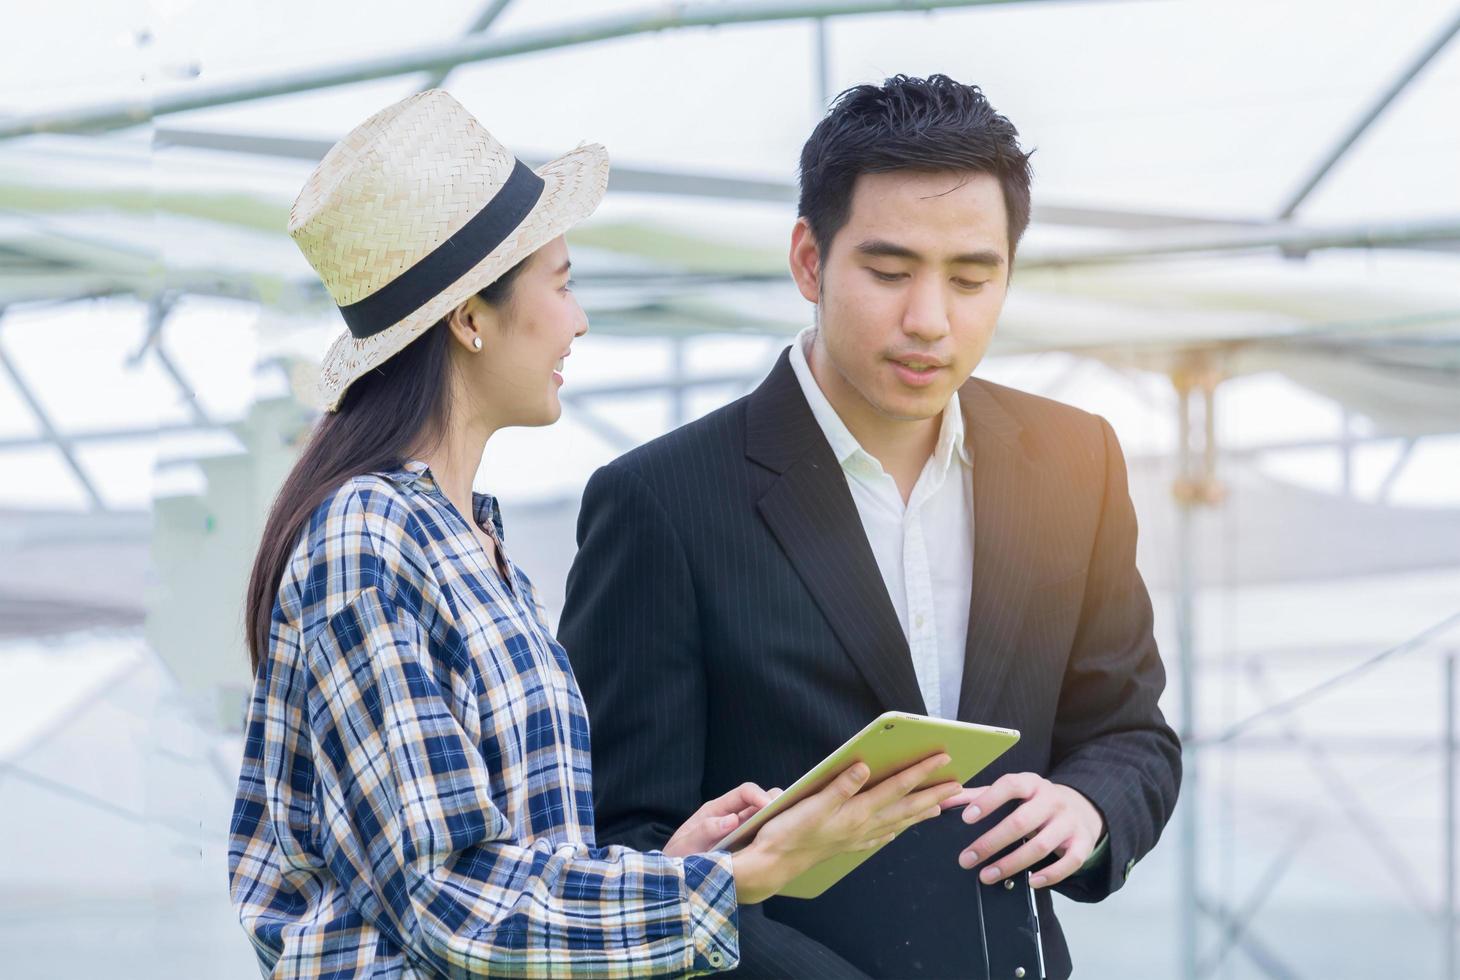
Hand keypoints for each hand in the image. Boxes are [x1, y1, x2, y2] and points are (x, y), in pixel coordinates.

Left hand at [664, 782, 778, 856]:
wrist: (675, 878)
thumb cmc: (677, 858)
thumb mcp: (685, 846)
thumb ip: (705, 831)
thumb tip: (732, 820)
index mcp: (717, 810)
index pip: (744, 793)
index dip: (759, 796)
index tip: (771, 807)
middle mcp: (731, 817)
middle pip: (759, 803)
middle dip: (776, 806)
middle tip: (789, 818)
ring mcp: (739, 832)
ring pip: (764, 820)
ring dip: (776, 822)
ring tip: (789, 832)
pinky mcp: (745, 848)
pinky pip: (762, 839)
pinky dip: (772, 839)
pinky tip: (780, 848)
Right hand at [732, 753, 961, 904]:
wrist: (774, 863)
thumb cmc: (790, 832)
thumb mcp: (812, 804)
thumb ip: (840, 785)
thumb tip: (863, 766)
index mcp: (857, 812)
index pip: (896, 787)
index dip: (920, 771)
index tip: (941, 759)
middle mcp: (863, 826)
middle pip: (906, 807)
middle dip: (933, 794)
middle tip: (958, 786)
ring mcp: (857, 837)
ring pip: (897, 822)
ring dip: (920, 813)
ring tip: (939, 807)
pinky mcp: (848, 844)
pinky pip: (880, 836)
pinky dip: (894, 830)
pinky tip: (896, 831)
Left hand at [941, 773, 1103, 888]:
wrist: (1081, 808)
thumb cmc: (1035, 801)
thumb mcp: (1012, 793)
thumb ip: (978, 795)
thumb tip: (943, 800)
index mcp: (1031, 783)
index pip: (1010, 786)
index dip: (988, 801)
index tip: (966, 819)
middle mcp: (1052, 800)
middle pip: (1021, 821)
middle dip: (991, 842)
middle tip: (967, 859)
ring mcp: (1069, 822)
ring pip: (1040, 845)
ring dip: (1011, 863)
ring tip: (986, 876)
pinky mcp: (1083, 843)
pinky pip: (1069, 862)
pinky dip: (1050, 875)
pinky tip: (1030, 882)